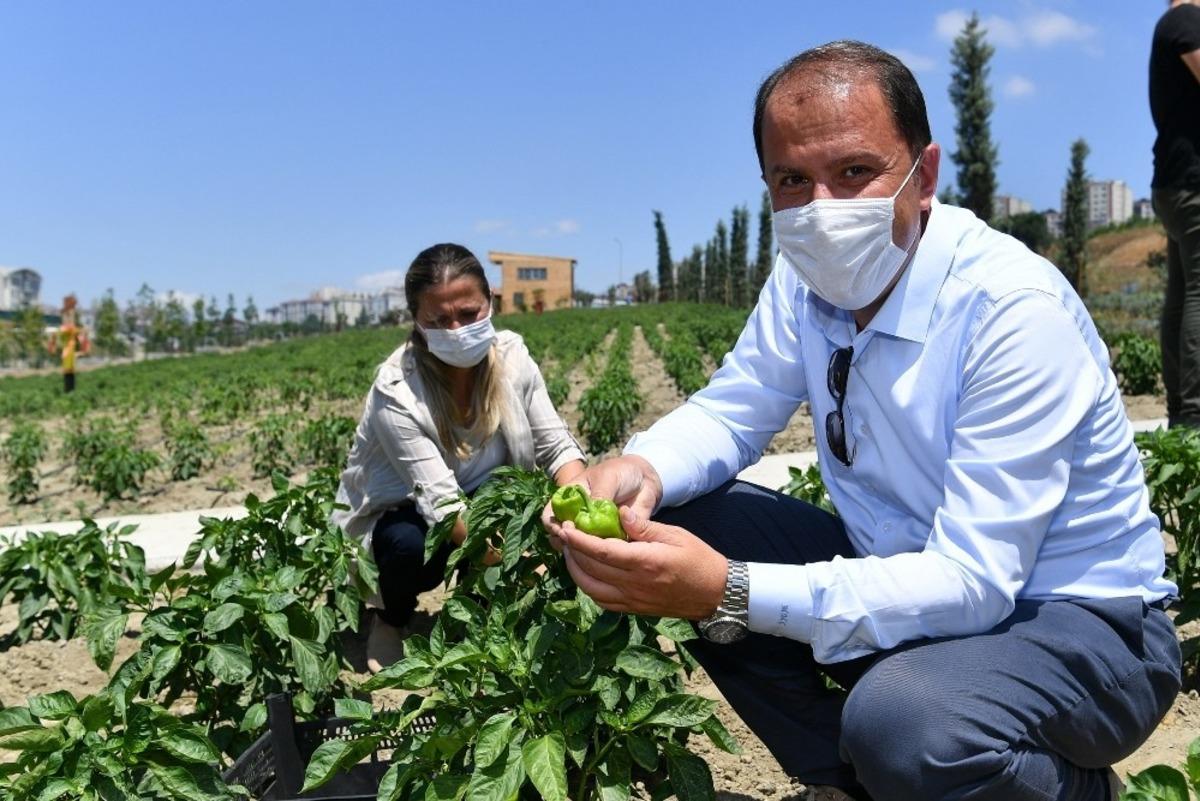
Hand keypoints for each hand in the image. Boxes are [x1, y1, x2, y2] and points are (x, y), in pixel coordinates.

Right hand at [541, 455, 662, 545]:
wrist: (645, 478)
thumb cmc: (620, 472)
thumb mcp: (608, 478)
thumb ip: (598, 496)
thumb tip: (588, 518)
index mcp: (568, 500)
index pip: (549, 516)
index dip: (552, 526)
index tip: (564, 529)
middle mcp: (577, 519)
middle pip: (562, 538)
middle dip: (568, 543)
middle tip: (580, 541)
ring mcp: (592, 531)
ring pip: (581, 550)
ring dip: (587, 552)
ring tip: (599, 545)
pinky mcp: (610, 541)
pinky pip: (603, 553)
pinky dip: (606, 555)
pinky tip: (614, 550)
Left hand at [558, 506, 726, 619]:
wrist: (716, 593)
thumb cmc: (699, 559)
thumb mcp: (676, 535)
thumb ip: (644, 526)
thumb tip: (619, 512)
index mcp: (645, 562)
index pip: (602, 551)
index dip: (579, 540)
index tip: (566, 528)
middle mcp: (634, 585)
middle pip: (591, 569)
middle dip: (572, 551)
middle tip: (564, 533)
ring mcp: (632, 600)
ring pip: (590, 588)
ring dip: (575, 570)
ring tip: (570, 551)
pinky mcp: (633, 610)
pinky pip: (601, 601)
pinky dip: (588, 586)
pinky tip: (586, 572)